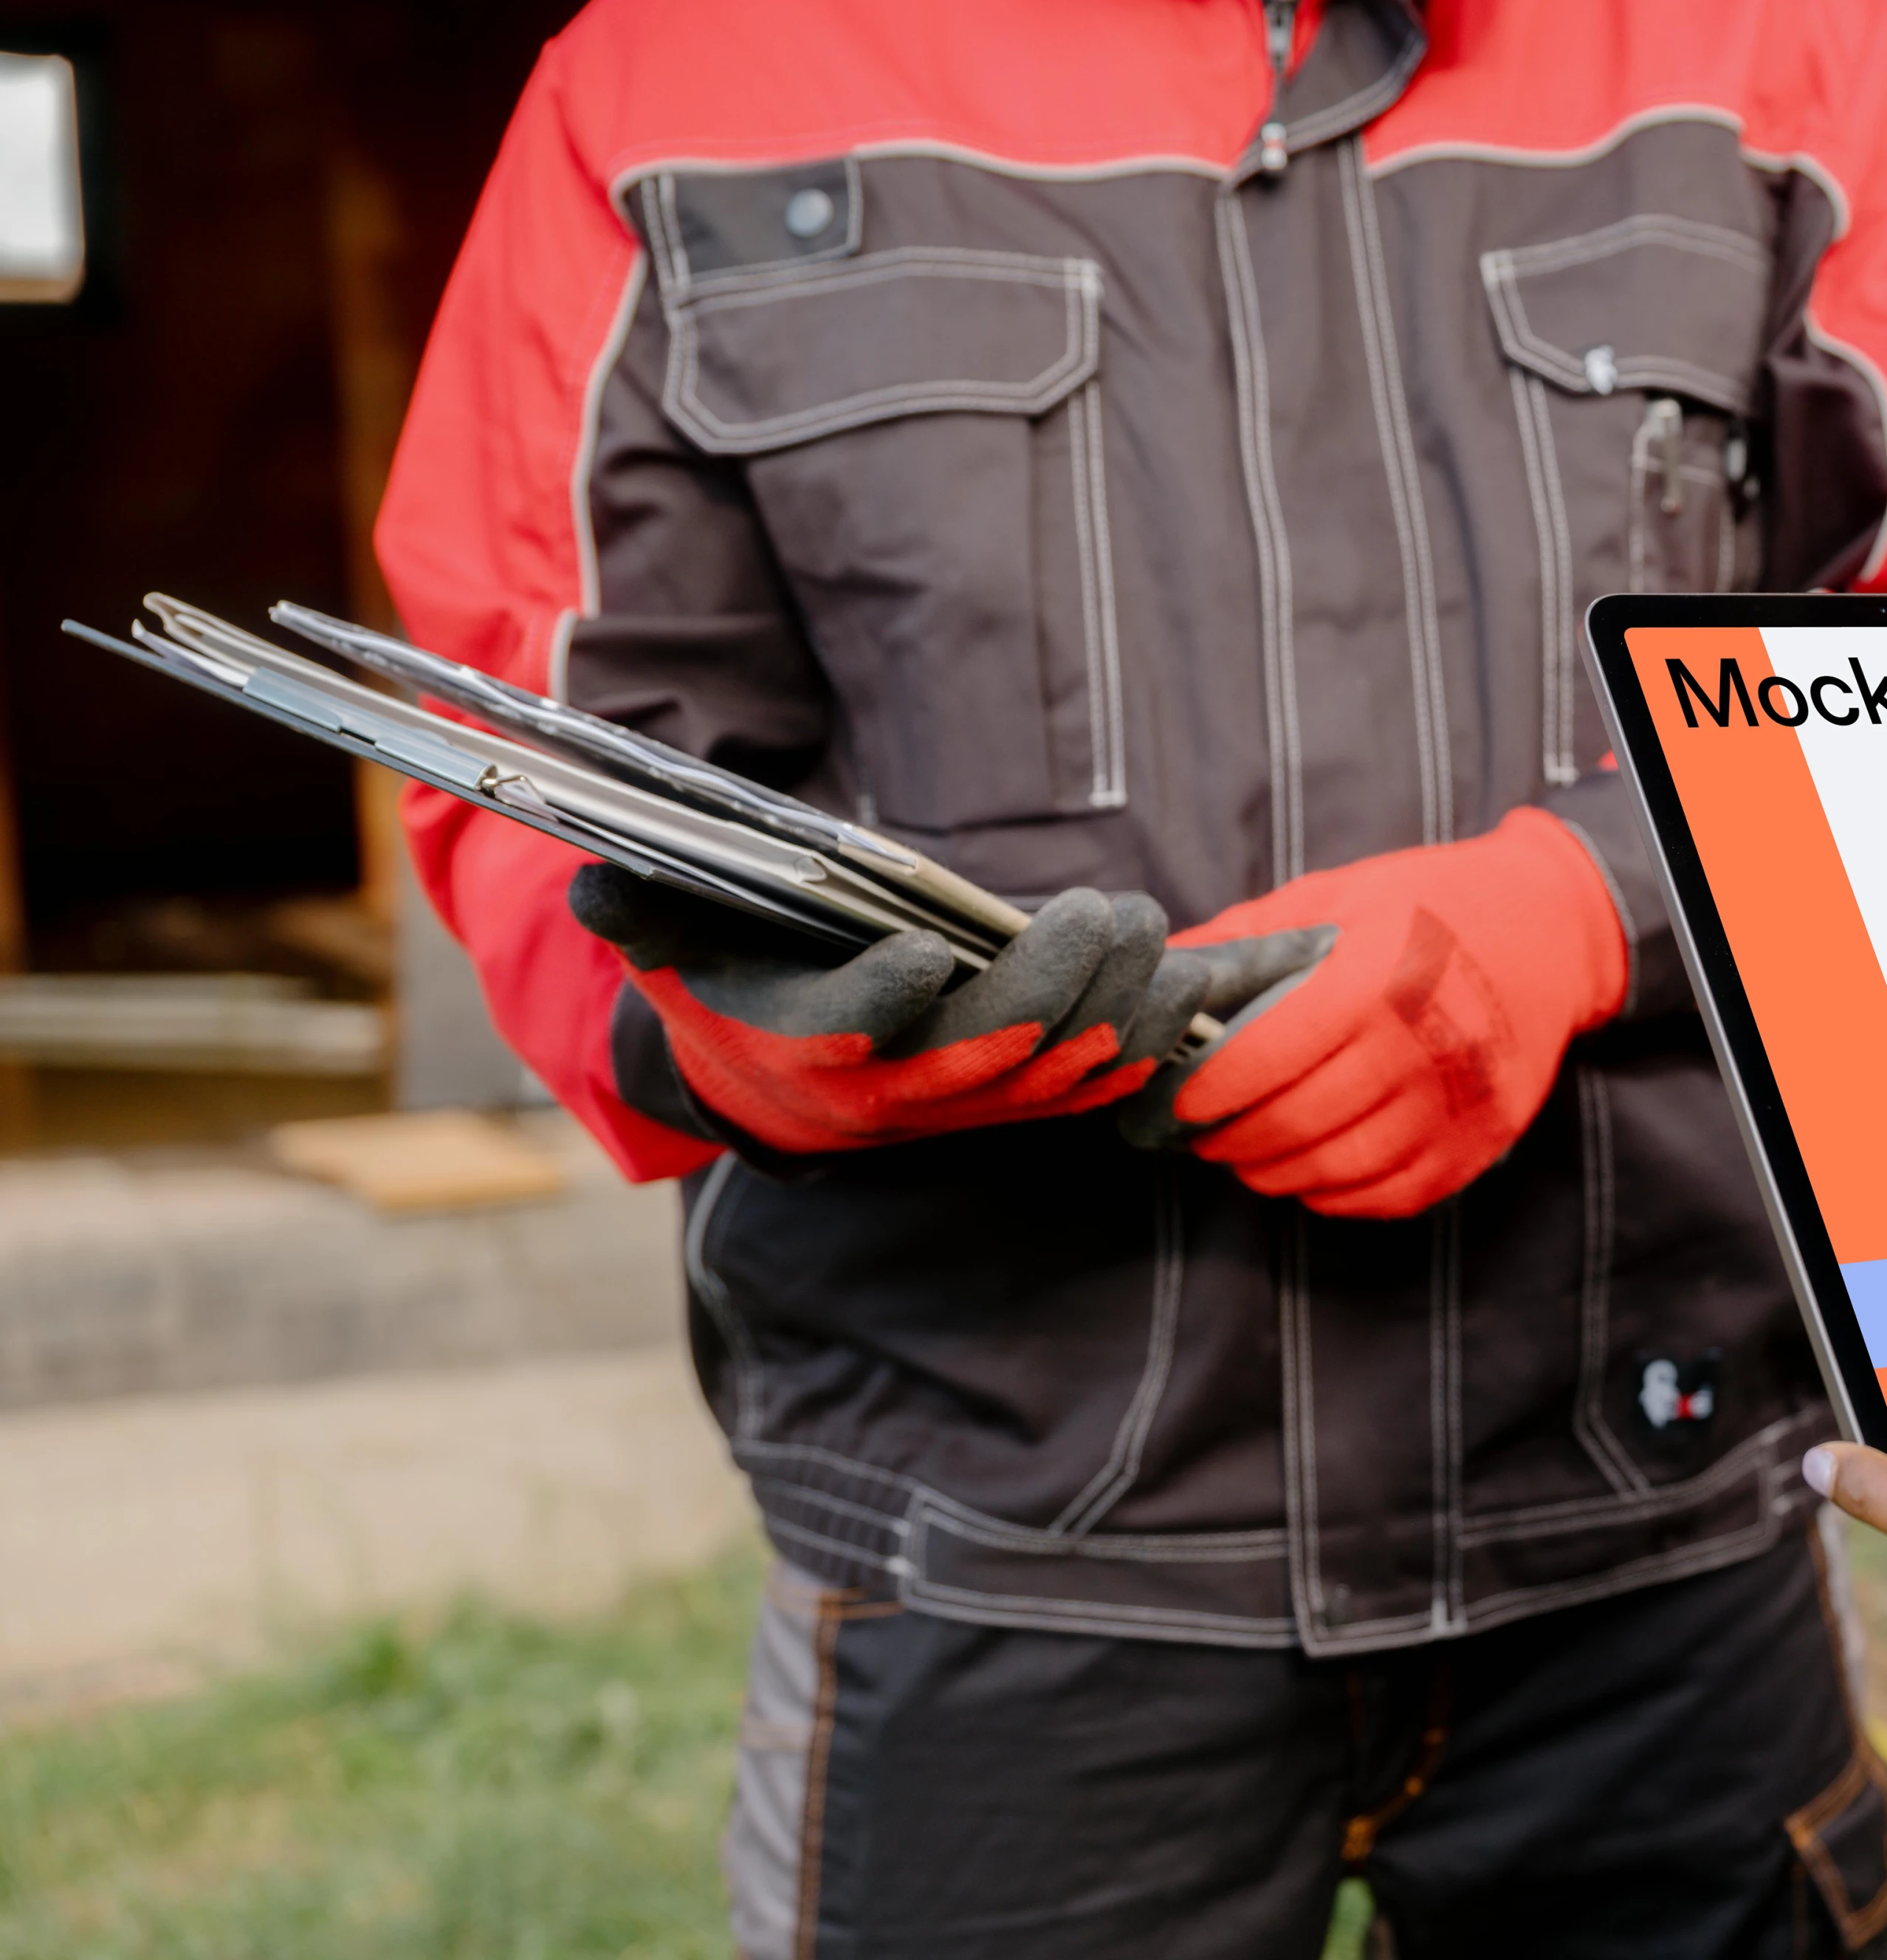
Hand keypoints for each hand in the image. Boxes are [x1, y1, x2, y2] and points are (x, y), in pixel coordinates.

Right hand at [572, 864, 1273, 1155]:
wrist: (767, 1082)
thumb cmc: (724, 979)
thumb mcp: (666, 937)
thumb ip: (639, 907)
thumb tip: (599, 879)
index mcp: (795, 1054)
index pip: (842, 1040)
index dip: (885, 1003)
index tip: (931, 950)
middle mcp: (884, 1100)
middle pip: (980, 1058)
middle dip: (1049, 987)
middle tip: (1101, 911)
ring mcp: (958, 1109)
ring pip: (1052, 1074)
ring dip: (1115, 1010)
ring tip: (1152, 936)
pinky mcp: (1013, 1107)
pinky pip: (1092, 1089)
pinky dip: (1144, 1045)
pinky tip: (1185, 988)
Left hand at [1125, 808, 1628, 1217]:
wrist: (1551, 930)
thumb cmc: (1430, 904)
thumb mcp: (1337, 896)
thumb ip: (1243, 939)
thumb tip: (1157, 974)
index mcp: (1375, 982)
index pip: (1265, 1059)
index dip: (1207, 1090)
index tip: (1176, 1100)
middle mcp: (1420, 1050)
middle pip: (1294, 1126)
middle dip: (1230, 1140)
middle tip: (1202, 1134)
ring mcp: (1455, 1105)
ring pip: (1337, 1171)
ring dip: (1274, 1173)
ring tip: (1249, 1152)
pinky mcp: (1479, 1142)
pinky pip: (1389, 1195)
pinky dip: (1336, 1194)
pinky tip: (1312, 1169)